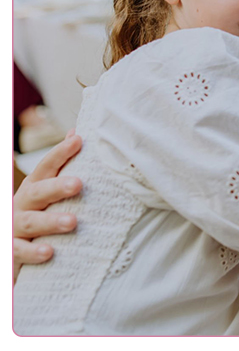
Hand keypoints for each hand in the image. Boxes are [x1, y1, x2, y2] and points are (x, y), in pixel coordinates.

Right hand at [13, 132, 82, 276]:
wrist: (13, 250)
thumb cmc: (38, 214)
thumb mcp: (47, 191)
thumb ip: (60, 167)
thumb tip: (76, 133)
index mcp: (34, 188)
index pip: (46, 168)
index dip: (60, 153)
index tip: (79, 140)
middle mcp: (22, 205)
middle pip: (38, 193)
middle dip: (57, 187)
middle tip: (78, 184)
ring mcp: (14, 227)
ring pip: (30, 222)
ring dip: (50, 222)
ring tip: (72, 222)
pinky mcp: (12, 251)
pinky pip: (19, 251)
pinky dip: (33, 252)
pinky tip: (48, 252)